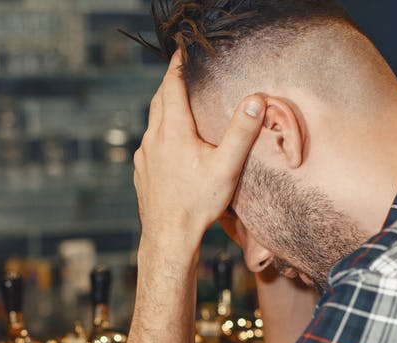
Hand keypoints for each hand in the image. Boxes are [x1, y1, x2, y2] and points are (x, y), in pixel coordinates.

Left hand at [133, 54, 264, 259]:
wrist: (168, 238)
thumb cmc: (198, 203)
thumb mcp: (226, 167)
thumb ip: (241, 132)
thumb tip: (255, 99)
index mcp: (173, 130)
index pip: (171, 85)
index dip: (178, 64)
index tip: (184, 50)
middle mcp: (153, 137)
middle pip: (159, 98)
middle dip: (171, 81)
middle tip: (184, 70)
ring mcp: (144, 155)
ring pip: (152, 120)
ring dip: (164, 106)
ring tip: (180, 101)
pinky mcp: (141, 170)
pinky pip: (149, 141)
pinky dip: (160, 130)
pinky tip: (172, 141)